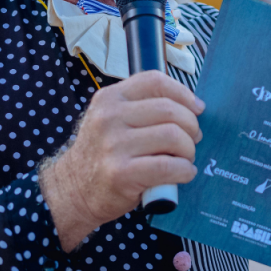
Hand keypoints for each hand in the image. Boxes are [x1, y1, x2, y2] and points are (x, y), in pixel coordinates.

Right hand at [39, 70, 203, 250]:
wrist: (74, 189)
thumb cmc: (103, 154)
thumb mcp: (111, 119)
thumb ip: (142, 108)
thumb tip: (192, 107)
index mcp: (109, 98)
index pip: (155, 81)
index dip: (183, 93)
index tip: (196, 108)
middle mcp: (109, 117)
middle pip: (169, 110)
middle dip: (191, 126)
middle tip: (192, 140)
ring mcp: (113, 145)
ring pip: (173, 136)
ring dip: (189, 150)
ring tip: (185, 158)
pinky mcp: (121, 173)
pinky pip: (168, 166)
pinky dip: (185, 170)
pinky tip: (183, 173)